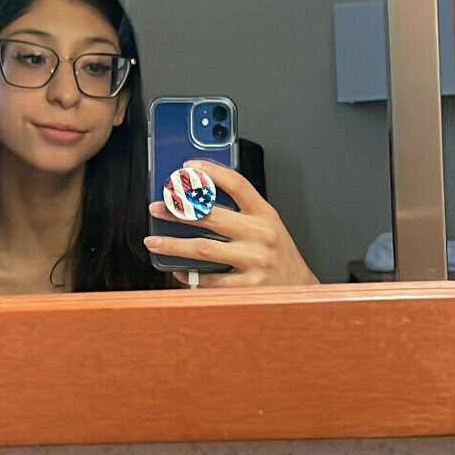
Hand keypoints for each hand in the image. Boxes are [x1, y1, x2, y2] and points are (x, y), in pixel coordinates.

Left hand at [146, 159, 317, 288]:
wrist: (300, 287)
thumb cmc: (277, 254)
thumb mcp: (267, 225)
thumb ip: (241, 212)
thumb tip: (197, 201)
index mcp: (265, 214)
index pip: (238, 184)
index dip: (211, 172)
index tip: (188, 167)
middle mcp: (261, 235)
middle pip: (211, 216)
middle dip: (179, 210)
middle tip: (158, 207)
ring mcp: (255, 261)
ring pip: (204, 249)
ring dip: (174, 244)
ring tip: (154, 241)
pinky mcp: (248, 286)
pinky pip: (210, 280)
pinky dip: (190, 275)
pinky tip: (179, 270)